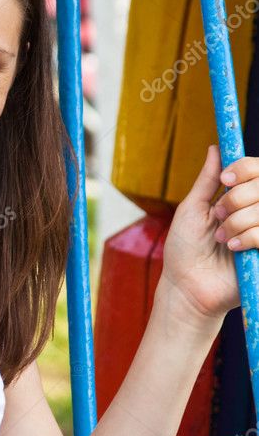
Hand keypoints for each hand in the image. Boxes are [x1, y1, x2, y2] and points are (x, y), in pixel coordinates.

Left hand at [161, 145, 257, 323]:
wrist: (187, 287)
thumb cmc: (185, 250)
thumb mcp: (191, 210)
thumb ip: (206, 180)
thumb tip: (216, 148)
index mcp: (240, 198)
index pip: (258, 169)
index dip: (245, 168)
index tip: (225, 179)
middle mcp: (255, 210)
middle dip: (235, 200)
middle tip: (218, 217)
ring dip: (236, 223)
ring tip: (221, 240)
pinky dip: (247, 238)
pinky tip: (233, 250)